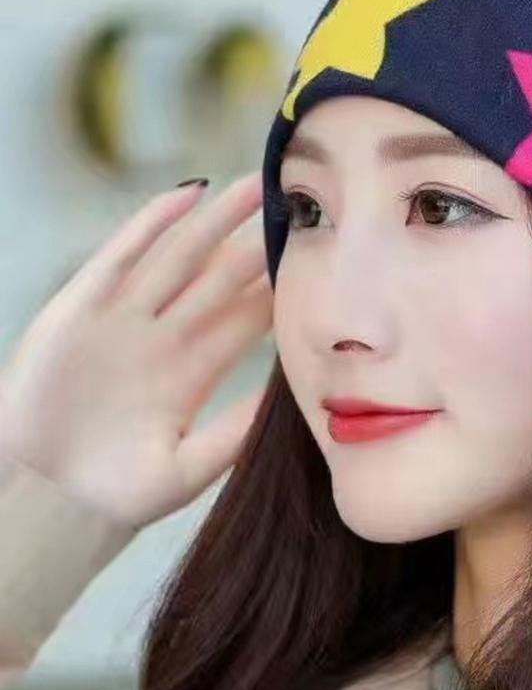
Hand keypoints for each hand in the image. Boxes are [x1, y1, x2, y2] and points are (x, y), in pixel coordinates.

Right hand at [0, 172, 271, 528]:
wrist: (48, 504)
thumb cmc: (119, 493)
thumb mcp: (191, 465)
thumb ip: (237, 429)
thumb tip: (291, 395)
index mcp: (193, 368)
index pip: (248, 316)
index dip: (283, 286)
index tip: (324, 259)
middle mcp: (164, 336)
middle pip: (222, 277)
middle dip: (260, 242)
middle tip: (303, 205)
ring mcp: (123, 319)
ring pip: (180, 255)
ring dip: (218, 218)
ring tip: (259, 184)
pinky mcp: (79, 310)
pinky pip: (120, 257)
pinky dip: (150, 225)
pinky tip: (186, 196)